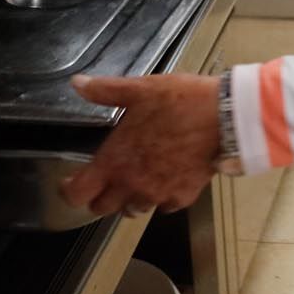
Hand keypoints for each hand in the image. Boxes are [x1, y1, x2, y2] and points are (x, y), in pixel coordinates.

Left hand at [61, 73, 221, 216]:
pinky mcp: (183, 196)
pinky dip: (161, 196)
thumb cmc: (179, 101)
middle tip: (106, 177)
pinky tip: (166, 178)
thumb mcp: (139, 89)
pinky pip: (164, 206)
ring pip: (133, 209)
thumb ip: (105, 90)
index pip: (79, 194)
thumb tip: (76, 83)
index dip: (69, 191)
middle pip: (102, 208)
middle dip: (99, 195)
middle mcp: (133, 185)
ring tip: (135, 179)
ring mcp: (159, 195)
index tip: (71, 180)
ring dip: (129, 198)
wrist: (224, 117)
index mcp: (116, 161)